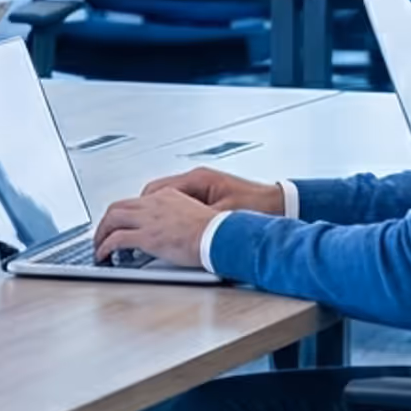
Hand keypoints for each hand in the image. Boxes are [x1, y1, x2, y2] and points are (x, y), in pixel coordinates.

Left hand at [91, 189, 219, 268]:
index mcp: (166, 196)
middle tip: (103, 233)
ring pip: (112, 219)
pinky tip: (103, 255)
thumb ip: (176, 218)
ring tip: (99, 245)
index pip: (136, 201)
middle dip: (107, 221)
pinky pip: (116, 240)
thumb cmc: (216, 230)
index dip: (124, 213)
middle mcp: (154, 204)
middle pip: (118, 207)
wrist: (221, 236)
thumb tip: (169, 230)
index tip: (120, 223)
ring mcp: (149, 220)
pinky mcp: (147, 237)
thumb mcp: (192, 215)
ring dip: (101, 233)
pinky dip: (105, 246)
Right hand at [138, 167, 284, 215]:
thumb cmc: (257, 206)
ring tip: (145, 228)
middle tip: (130, 227)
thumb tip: (177, 232)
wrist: (281, 202)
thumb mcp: (224, 216)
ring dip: (153, 210)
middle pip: (154, 191)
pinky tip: (168, 225)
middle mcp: (196, 178)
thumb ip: (197, 221)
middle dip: (140, 209)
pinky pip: (177, 200)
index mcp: (198, 179)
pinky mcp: (208, 193)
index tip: (132, 222)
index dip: (141, 208)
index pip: (155, 190)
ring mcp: (201, 184)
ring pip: (164, 196)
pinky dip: (167, 211)